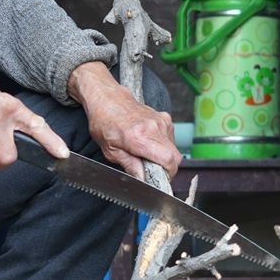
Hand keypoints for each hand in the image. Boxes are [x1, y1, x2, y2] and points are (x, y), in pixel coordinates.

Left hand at [67, 61, 181, 179]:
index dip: (167, 174)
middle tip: (151, 171)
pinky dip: (162, 146)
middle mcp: (154, 127)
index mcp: (139, 136)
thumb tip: (143, 180)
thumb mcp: (111, 150)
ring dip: (163, 156)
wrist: (107, 98)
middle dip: (166, 168)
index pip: (168, 159)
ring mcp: (161, 121)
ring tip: (146, 154)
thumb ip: (130, 166)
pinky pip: (170, 139)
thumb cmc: (104, 122)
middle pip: (175, 156)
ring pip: (173, 148)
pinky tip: (148, 144)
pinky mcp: (165, 118)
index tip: (157, 180)